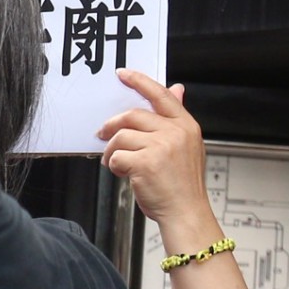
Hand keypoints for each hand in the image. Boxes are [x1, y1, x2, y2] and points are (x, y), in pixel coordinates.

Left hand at [97, 69, 206, 223]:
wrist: (186, 214)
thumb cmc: (182, 184)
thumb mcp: (186, 146)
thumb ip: (175, 119)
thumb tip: (176, 88)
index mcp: (186, 126)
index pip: (160, 95)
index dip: (140, 81)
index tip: (123, 74)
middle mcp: (176, 133)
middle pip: (132, 115)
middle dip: (112, 125)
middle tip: (102, 134)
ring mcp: (161, 146)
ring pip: (121, 136)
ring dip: (112, 150)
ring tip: (115, 161)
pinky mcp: (146, 162)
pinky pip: (117, 156)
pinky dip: (114, 165)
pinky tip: (123, 173)